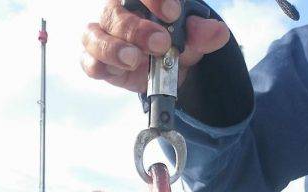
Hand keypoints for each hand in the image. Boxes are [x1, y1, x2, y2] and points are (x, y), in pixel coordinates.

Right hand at [81, 0, 229, 92]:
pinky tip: (113, 70)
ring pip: (95, 36)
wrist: (162, 70)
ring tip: (134, 59)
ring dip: (113, 49)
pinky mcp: (96, 61)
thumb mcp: (190, 39)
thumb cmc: (171, 43)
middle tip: (161, 43)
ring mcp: (103, 37)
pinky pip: (89, 62)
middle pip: (117, 14)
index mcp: (139, 0)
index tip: (173, 12)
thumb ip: (200, 33)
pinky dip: (97, 65)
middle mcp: (117, 13)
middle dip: (138, 30)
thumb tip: (218, 32)